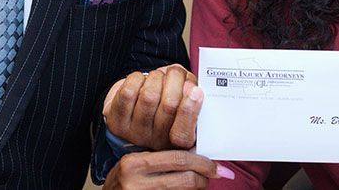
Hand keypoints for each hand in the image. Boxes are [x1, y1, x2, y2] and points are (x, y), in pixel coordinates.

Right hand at [102, 150, 232, 188]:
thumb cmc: (121, 183)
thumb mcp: (133, 164)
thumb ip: (159, 158)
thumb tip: (195, 152)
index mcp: (134, 164)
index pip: (178, 158)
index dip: (202, 162)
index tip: (217, 165)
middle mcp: (136, 183)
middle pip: (186, 179)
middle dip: (205, 176)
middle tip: (215, 174)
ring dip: (198, 186)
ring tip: (201, 181)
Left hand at [104, 64, 202, 149]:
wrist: (133, 111)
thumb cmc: (164, 101)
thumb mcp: (185, 100)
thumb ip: (192, 93)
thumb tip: (190, 87)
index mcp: (179, 142)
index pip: (184, 133)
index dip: (190, 110)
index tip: (195, 91)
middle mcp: (157, 142)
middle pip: (169, 105)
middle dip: (174, 79)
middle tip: (174, 74)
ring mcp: (136, 134)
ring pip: (149, 95)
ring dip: (155, 77)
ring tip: (157, 77)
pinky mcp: (117, 122)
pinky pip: (129, 91)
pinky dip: (137, 78)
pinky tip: (141, 81)